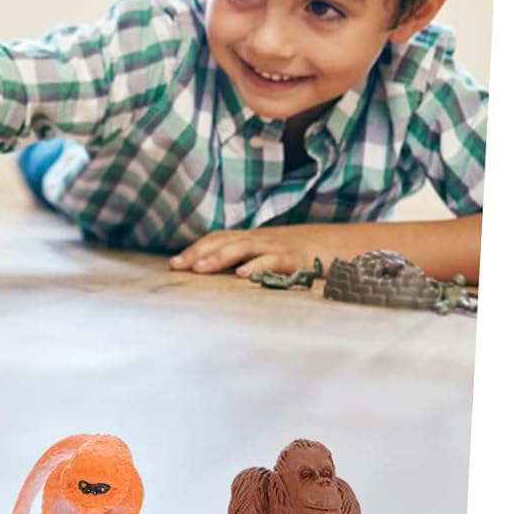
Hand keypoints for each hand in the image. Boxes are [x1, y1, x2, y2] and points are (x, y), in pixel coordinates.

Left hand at [170, 225, 335, 277]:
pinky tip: (242, 275)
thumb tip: (220, 273)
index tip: (173, 264)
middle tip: (176, 267)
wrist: (340, 244)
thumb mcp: (268, 252)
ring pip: (241, 248)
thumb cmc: (300, 252)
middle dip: (197, 253)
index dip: (195, 249)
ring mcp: (275, 246)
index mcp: (250, 238)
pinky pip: (272, 260)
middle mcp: (259, 238)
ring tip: (199, 269)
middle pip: (222, 241)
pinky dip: (256, 266)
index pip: (216, 239)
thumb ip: (247, 258)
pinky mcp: (294, 257)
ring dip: (218, 257)